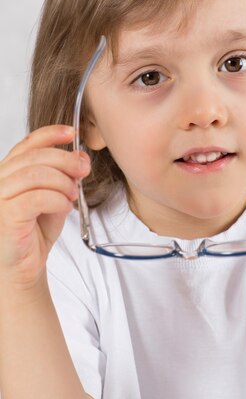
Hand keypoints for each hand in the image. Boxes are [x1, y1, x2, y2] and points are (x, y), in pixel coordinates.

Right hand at [0, 125, 89, 289]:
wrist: (24, 265)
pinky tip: (65, 206)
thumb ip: (66, 176)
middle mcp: (0, 180)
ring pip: (35, 175)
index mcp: (10, 170)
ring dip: (62, 182)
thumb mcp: (57, 196)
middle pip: (35, 156)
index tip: (73, 134)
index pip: (28, 143)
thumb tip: (81, 157)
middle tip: (84, 170)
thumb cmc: (36, 230)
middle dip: (66, 160)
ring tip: (73, 194)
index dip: (51, 133)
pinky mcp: (5, 216)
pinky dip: (57, 199)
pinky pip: (35, 198)